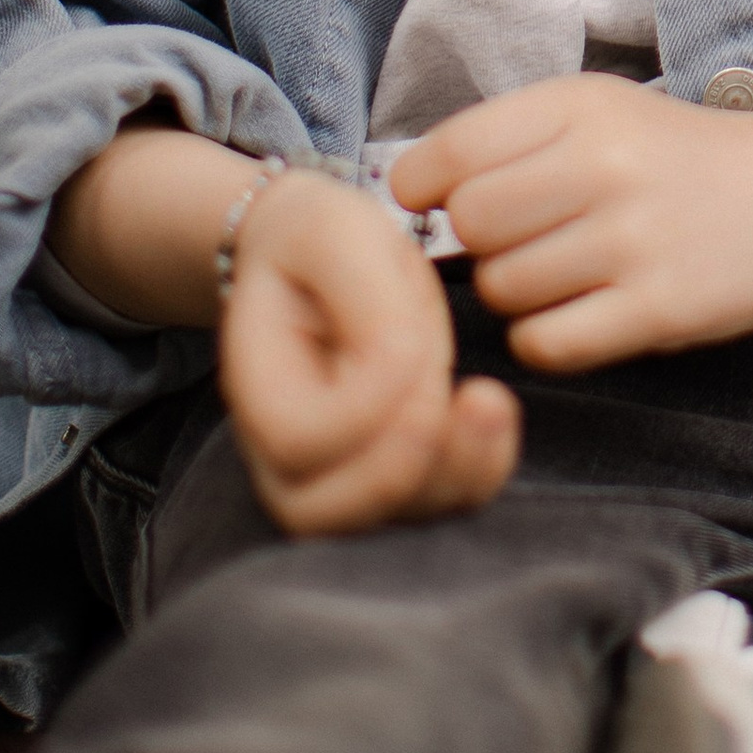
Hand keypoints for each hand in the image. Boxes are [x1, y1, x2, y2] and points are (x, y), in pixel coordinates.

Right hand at [217, 169, 521, 538]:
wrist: (317, 258)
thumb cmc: (322, 241)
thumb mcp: (337, 230)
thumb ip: (365, 294)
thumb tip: (404, 364)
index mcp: (258, 380)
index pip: (298, 436)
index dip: (365, 404)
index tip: (410, 342)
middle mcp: (278, 448)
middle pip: (323, 511)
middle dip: (408, 460)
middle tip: (463, 390)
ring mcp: (329, 472)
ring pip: (381, 522)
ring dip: (451, 474)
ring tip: (491, 402)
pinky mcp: (386, 473)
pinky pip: (430, 508)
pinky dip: (475, 475)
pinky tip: (494, 414)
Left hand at [389, 77, 752, 375]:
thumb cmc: (679, 159)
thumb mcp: (601, 114)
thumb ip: (509, 141)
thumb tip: (406, 194)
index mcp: (582, 104)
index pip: (448, 153)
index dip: (422, 190)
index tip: (435, 206)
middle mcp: (607, 164)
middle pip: (470, 226)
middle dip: (478, 246)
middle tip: (517, 244)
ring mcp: (635, 239)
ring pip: (505, 289)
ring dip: (517, 294)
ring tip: (563, 275)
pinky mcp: (660, 309)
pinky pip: (548, 344)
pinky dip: (547, 340)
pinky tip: (580, 315)